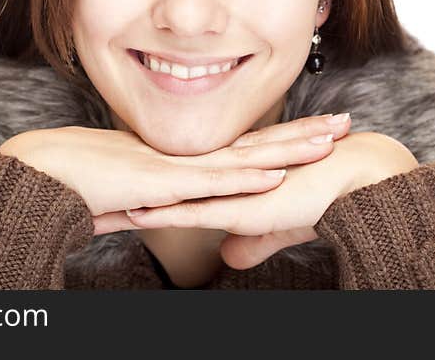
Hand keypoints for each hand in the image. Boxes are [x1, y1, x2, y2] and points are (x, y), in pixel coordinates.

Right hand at [0, 115, 348, 224]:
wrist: (39, 173)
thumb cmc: (77, 184)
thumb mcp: (127, 197)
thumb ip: (149, 202)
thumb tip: (158, 210)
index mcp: (183, 160)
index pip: (243, 148)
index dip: (280, 139)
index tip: (315, 132)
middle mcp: (186, 157)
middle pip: (254, 144)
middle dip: (301, 134)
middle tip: (343, 122)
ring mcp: (175, 166)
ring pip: (242, 156)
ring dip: (287, 150)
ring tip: (329, 139)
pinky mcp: (158, 182)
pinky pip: (207, 182)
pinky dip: (242, 179)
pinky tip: (274, 175)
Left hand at [114, 131, 418, 269]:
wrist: (353, 176)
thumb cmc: (320, 195)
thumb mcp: (276, 224)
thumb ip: (251, 240)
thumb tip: (230, 258)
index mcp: (222, 179)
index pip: (171, 186)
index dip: (137, 191)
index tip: (104, 195)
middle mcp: (218, 180)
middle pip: (158, 187)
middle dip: (118, 193)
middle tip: (81, 194)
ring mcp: (225, 190)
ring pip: (165, 199)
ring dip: (128, 206)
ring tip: (90, 210)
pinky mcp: (239, 205)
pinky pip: (192, 211)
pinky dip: (162, 214)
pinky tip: (134, 217)